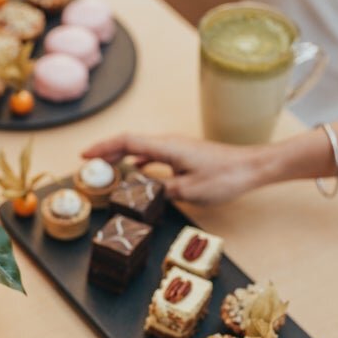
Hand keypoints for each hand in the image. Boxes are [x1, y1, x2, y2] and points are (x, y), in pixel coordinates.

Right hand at [82, 133, 270, 204]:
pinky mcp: (184, 156)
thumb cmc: (225, 177)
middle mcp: (169, 144)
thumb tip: (142, 194)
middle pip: (129, 143)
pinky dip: (138, 163)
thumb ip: (162, 192)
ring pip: (141, 149)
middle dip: (106, 152)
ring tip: (105, 169)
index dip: (103, 148)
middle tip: (88, 165)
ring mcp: (177, 149)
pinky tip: (134, 172)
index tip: (85, 156)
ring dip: (121, 157)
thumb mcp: (189, 191)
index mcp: (166, 147)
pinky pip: (153, 156)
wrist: (252, 168)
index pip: (126, 143)